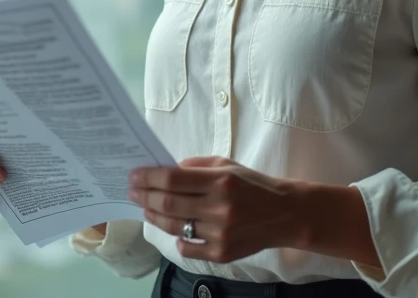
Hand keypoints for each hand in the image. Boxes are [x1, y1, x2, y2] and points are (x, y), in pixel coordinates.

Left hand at [127, 156, 299, 263]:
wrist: (285, 214)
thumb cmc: (254, 185)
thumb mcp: (227, 165)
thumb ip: (196, 165)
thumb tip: (166, 169)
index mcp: (220, 181)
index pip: (172, 179)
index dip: (148, 178)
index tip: (133, 176)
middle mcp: (218, 207)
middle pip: (168, 203)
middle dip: (144, 196)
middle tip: (132, 191)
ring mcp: (219, 233)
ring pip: (175, 226)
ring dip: (155, 216)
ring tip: (147, 208)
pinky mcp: (222, 253)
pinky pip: (187, 247)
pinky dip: (176, 238)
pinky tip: (173, 228)